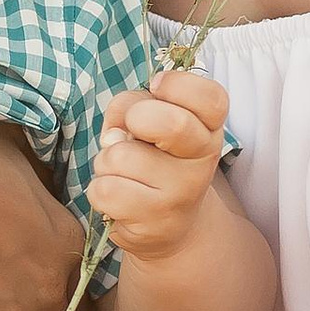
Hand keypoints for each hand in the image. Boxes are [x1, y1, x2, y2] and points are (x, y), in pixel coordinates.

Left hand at [88, 68, 230, 265]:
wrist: (168, 226)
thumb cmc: (152, 161)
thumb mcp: (149, 122)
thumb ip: (132, 106)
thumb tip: (116, 134)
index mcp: (208, 127)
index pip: (211, 98)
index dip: (177, 84)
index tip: (156, 87)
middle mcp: (203, 159)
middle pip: (171, 123)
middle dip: (135, 118)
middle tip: (132, 132)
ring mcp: (182, 192)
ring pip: (120, 156)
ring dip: (106, 161)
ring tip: (123, 173)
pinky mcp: (155, 219)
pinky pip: (105, 190)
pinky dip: (99, 191)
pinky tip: (118, 198)